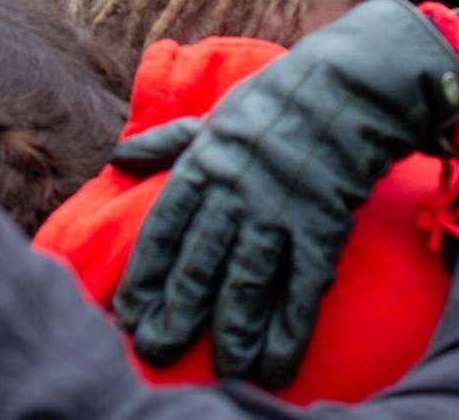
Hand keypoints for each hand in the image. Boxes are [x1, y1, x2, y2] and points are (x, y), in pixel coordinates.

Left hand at [111, 0, 458, 389]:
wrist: (343, 90)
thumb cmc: (270, 104)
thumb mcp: (210, 118)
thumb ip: (163, 145)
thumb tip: (116, 158)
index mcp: (201, 166)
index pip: (164, 230)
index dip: (145, 274)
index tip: (128, 311)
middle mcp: (233, 193)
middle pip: (199, 262)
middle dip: (177, 311)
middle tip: (156, 351)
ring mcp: (277, 212)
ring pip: (246, 280)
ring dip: (232, 328)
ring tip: (220, 367)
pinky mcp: (320, 227)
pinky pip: (302, 287)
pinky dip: (289, 328)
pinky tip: (277, 361)